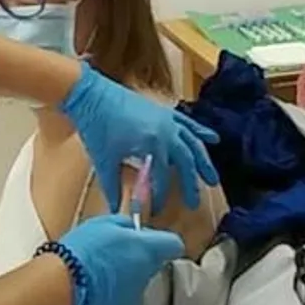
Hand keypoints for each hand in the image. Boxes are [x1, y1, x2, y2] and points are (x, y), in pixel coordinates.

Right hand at [54, 214, 185, 304]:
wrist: (65, 282)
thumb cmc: (82, 251)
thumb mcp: (105, 223)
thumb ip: (126, 224)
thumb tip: (133, 226)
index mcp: (148, 247)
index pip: (174, 244)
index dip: (164, 241)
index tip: (154, 239)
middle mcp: (148, 270)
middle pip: (156, 261)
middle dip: (143, 255)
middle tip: (119, 250)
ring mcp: (139, 290)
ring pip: (142, 278)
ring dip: (130, 273)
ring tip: (104, 268)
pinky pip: (130, 294)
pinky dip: (121, 290)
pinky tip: (102, 283)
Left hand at [60, 65, 217, 211]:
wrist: (90, 94)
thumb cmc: (96, 126)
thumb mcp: (104, 160)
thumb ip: (112, 187)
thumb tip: (114, 210)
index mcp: (153, 144)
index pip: (162, 177)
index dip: (160, 196)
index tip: (157, 210)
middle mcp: (167, 131)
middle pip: (186, 162)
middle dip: (191, 183)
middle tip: (195, 202)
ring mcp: (167, 119)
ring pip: (193, 143)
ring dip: (203, 161)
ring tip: (212, 178)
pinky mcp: (164, 111)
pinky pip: (188, 123)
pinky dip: (201, 132)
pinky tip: (213, 139)